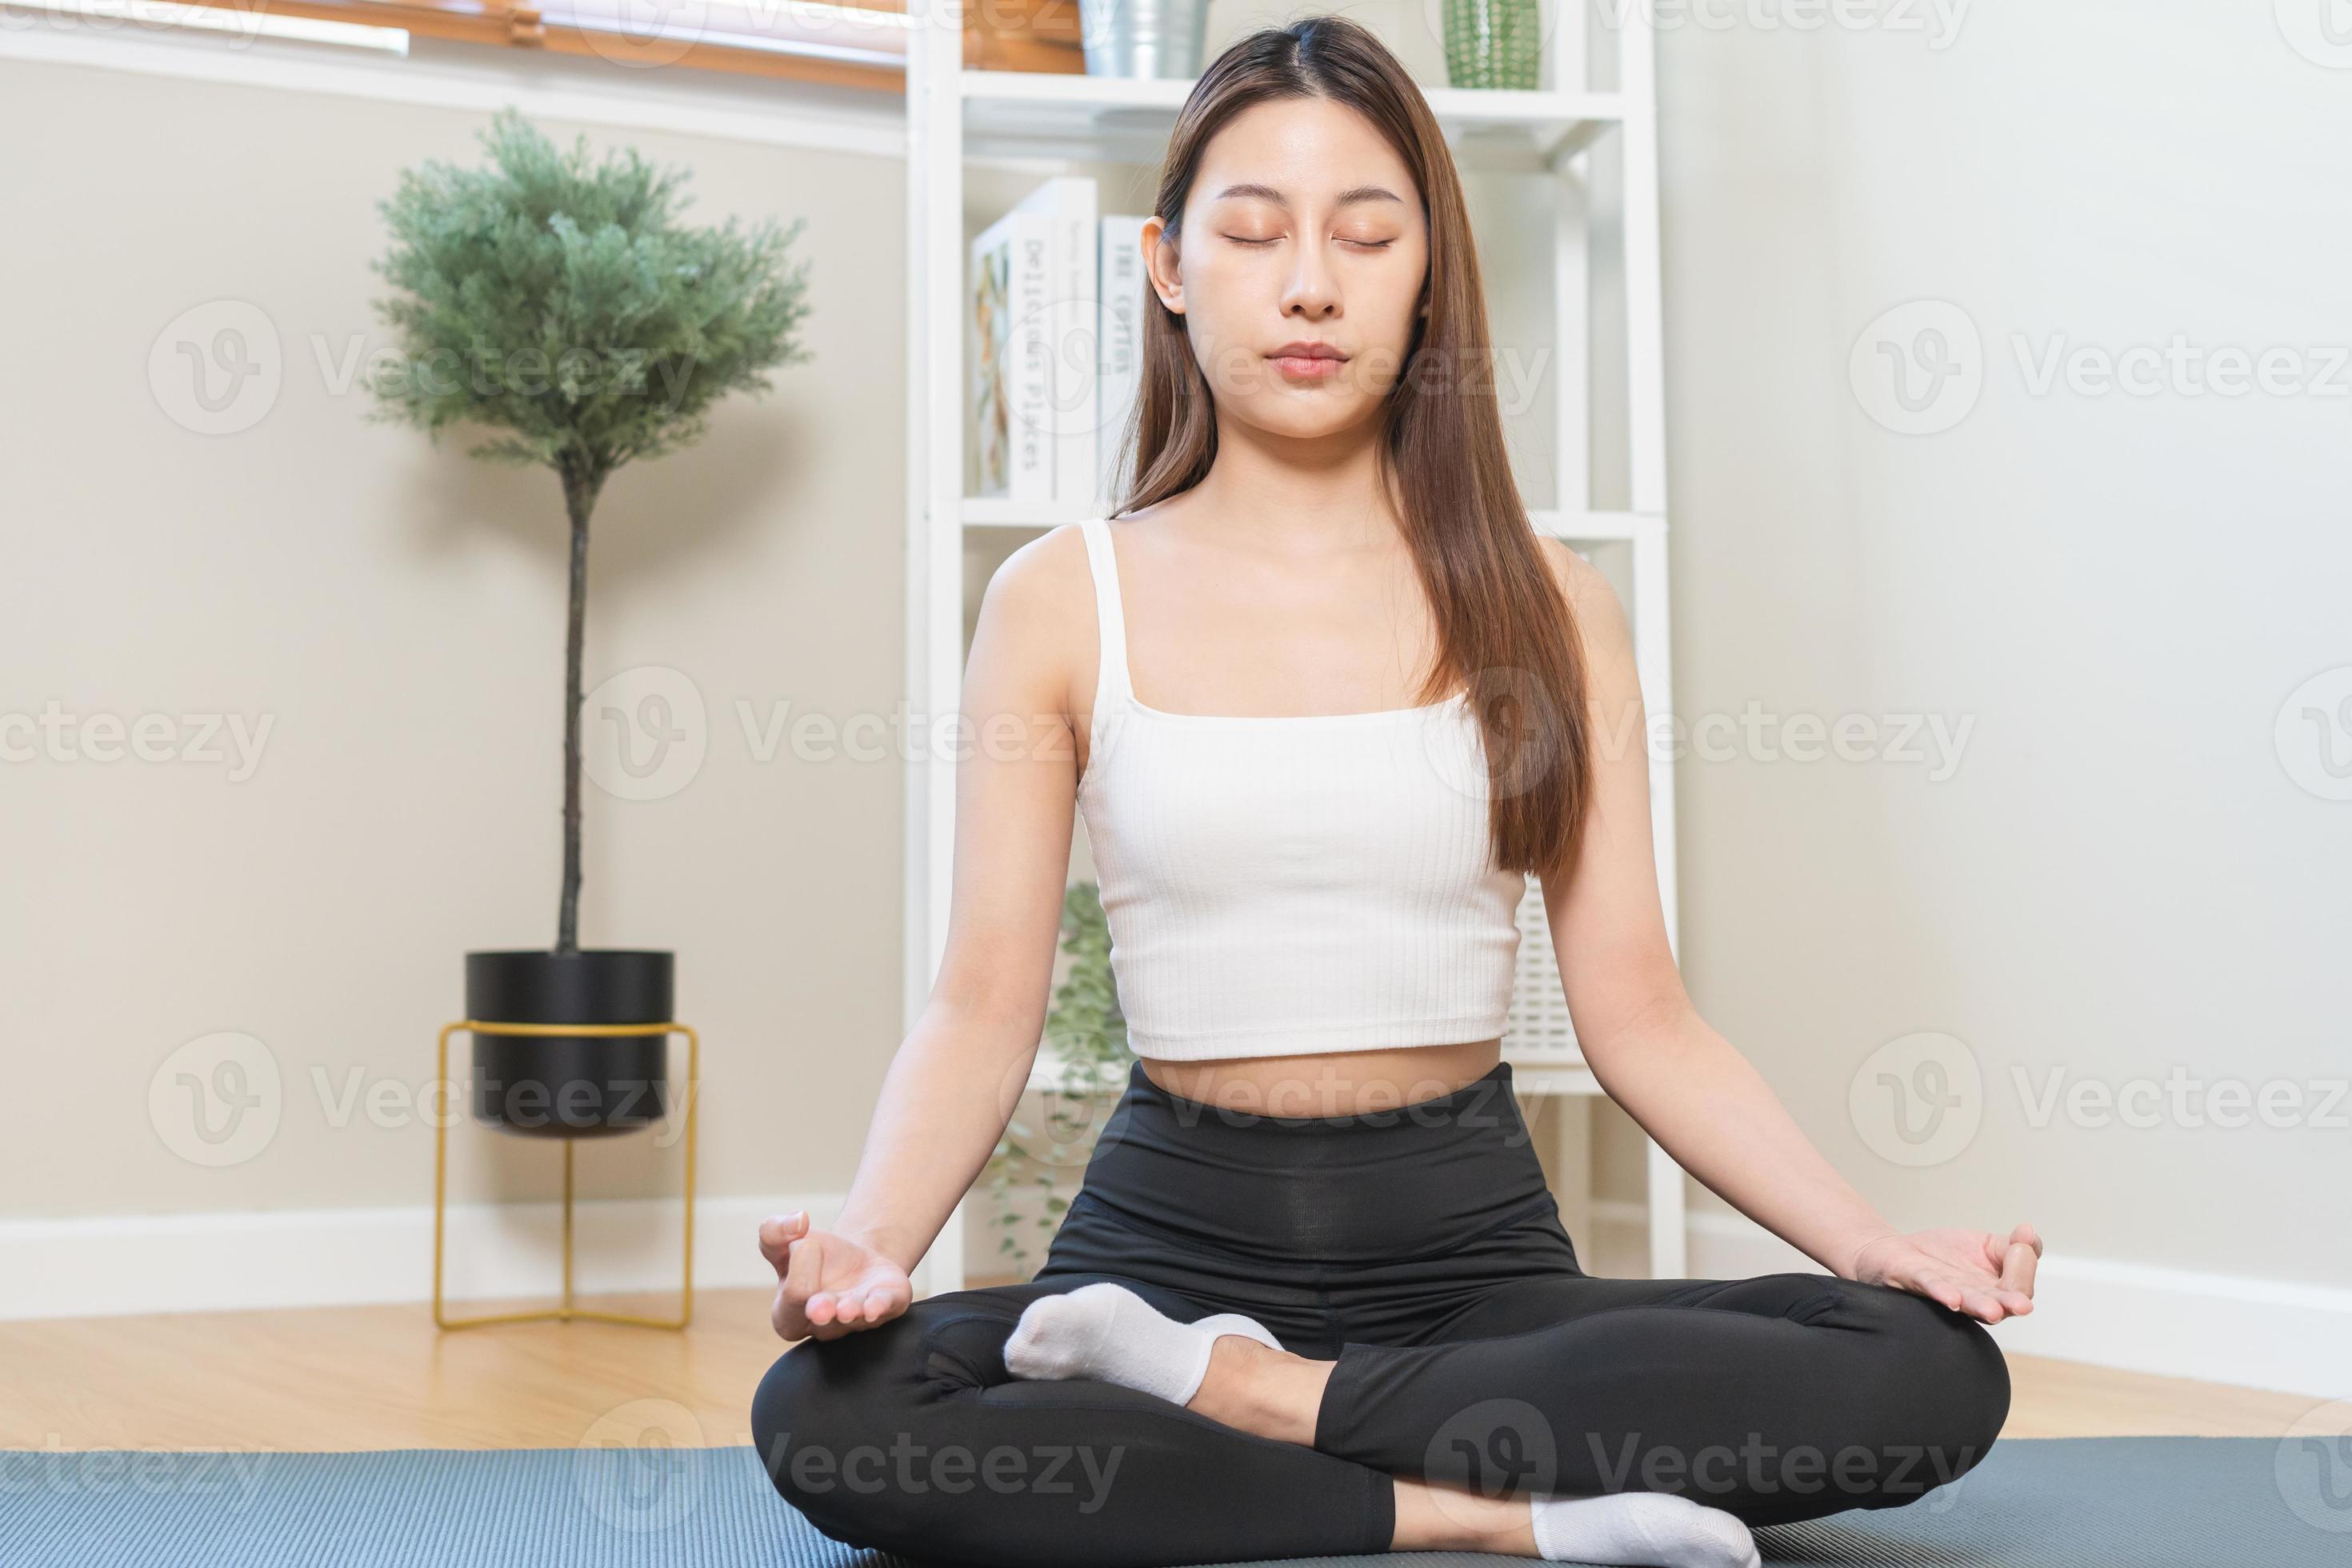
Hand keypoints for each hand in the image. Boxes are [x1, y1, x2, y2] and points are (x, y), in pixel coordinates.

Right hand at [760, 1211, 913, 1341]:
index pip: (794, 1293)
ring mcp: (855, 1320)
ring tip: (848, 1308)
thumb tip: (797, 1222)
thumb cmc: (811, 1258)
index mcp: (788, 1315)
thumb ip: (774, 1231)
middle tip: (820, 1306)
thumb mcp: (783, 1241)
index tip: (809, 1242)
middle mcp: (822, 1326)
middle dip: (821, 1309)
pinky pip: (885, 1309)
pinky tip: (874, 1306)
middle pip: (820, 1317)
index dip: (801, 1262)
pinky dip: (879, 1306)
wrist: (851, 1258)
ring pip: (854, 1318)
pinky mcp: (886, 1307)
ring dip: (852, 1310)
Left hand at [1843, 1222, 2040, 1323]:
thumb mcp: (1987, 1245)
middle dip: (2010, 1302)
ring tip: (1993, 1310)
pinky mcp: (1915, 1280)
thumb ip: (2012, 1245)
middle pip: (1998, 1302)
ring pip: (1967, 1301)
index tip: (2022, 1244)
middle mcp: (1972, 1297)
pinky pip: (1930, 1287)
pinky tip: (1952, 1299)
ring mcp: (1945, 1291)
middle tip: (2022, 1305)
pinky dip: (1942, 1292)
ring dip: (1980, 1305)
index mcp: (1994, 1290)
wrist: (1894, 1251)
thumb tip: (2029, 1231)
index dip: (2024, 1265)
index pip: (2019, 1285)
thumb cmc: (1944, 1256)